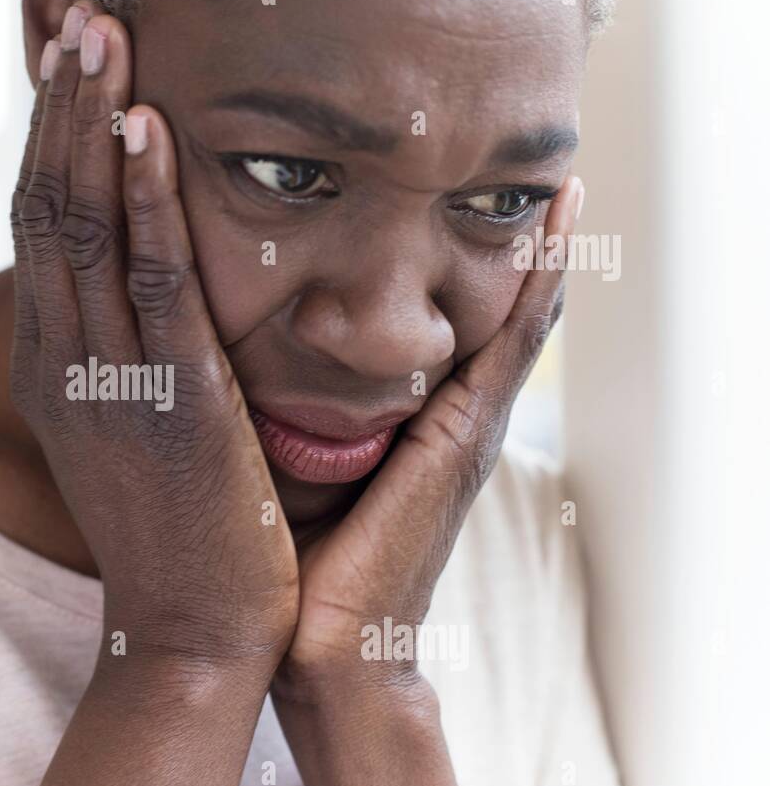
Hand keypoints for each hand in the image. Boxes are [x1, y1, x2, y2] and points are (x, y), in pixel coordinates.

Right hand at [9, 2, 298, 675]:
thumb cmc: (175, 522)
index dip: (48, 135)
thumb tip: (135, 278)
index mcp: (54, 362)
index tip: (64, 60)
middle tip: (73, 14)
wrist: (194, 626)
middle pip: (44, 206)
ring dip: (90, 125)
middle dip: (57, 106)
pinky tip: (149, 129)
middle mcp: (63, 361)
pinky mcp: (170, 402)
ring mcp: (108, 381)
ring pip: (82, 229)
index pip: (37, 224)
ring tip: (98, 36)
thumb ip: (119, 348)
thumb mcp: (126, 424)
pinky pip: (149, 282)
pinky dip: (143, 198)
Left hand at [278, 174, 583, 691]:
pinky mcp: (465, 441)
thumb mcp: (283, 453)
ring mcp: (464, 423)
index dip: (439, 239)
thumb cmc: (293, 556)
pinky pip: (513, 346)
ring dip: (535, 236)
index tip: (431, 164)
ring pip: (511, 307)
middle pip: (478, 295)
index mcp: (401, 411)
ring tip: (551, 155)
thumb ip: (281, 398)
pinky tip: (556, 223)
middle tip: (501, 139)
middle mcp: (442, 408)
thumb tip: (229, 334)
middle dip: (489, 222)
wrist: (319, 646)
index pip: (431, 308)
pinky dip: (541, 283)